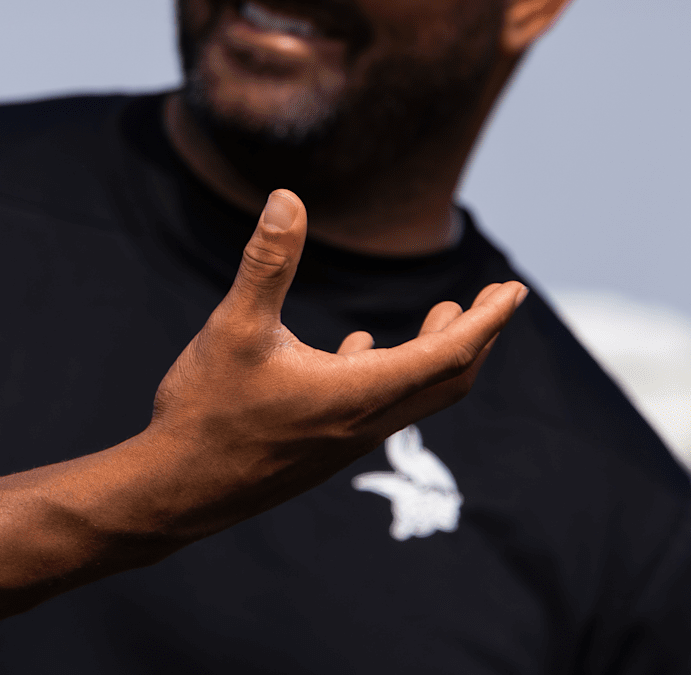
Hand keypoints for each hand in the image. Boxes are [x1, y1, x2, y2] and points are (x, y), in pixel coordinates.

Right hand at [128, 189, 522, 542]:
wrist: (179, 490)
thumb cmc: (207, 411)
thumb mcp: (235, 327)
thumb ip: (267, 263)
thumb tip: (287, 200)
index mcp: (359, 392)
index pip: (448, 354)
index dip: (486, 319)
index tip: (512, 290)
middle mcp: (365, 421)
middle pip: (447, 379)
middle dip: (477, 335)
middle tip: (496, 298)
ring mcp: (345, 438)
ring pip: (415, 394)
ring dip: (438, 353)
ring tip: (446, 316)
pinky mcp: (321, 447)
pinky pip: (378, 405)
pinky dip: (390, 371)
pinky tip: (357, 346)